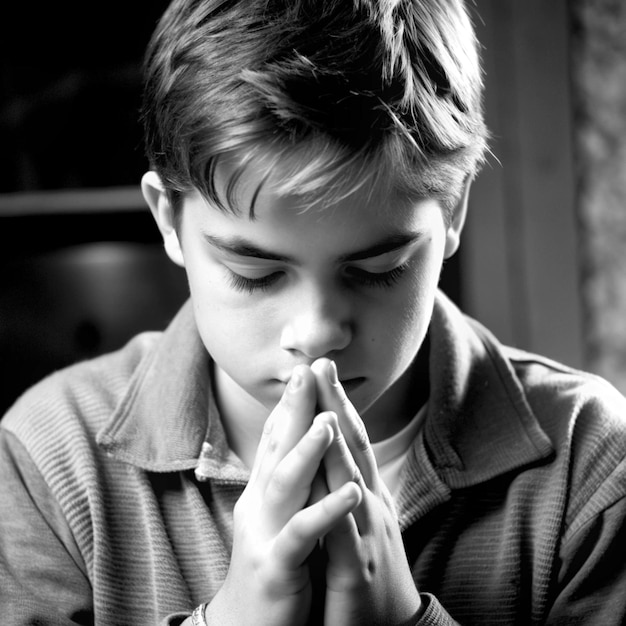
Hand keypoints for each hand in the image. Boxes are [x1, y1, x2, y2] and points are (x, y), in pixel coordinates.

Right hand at [206, 365, 361, 625]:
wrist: (246, 625)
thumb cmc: (272, 565)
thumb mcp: (277, 516)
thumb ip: (288, 482)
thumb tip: (300, 446)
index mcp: (264, 492)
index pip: (277, 439)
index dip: (292, 403)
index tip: (308, 370)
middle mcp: (259, 505)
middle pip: (277, 448)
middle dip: (294, 409)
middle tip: (309, 371)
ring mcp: (264, 534)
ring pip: (285, 484)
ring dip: (307, 451)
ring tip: (327, 422)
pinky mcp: (275, 566)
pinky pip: (301, 536)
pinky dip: (326, 512)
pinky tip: (351, 493)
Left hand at [310, 359, 421, 625]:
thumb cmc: (368, 570)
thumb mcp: (357, 520)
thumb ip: (343, 487)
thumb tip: (326, 450)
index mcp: (365, 492)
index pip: (349, 438)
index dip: (334, 402)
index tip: (319, 368)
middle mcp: (370, 502)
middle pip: (352, 445)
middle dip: (335, 403)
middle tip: (321, 363)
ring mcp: (368, 532)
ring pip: (350, 478)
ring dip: (338, 438)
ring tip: (325, 403)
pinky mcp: (358, 568)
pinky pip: (346, 533)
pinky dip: (341, 506)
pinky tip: (341, 484)